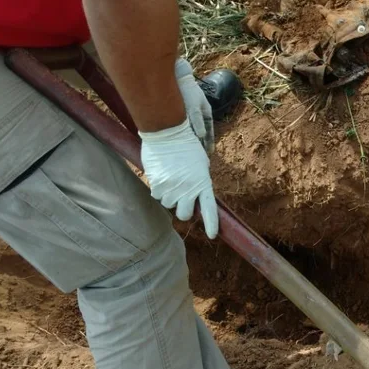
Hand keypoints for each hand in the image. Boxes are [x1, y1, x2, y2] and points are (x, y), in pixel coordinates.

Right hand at [140, 119, 218, 238]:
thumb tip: (195, 195)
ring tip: (171, 179)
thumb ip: (200, 181)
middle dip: (182, 210)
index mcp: (203, 182)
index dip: (211, 223)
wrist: (167, 132)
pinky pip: (157, 196)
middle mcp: (188, 188)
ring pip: (168, 205)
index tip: (212, 235)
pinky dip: (158, 189)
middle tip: (181, 198)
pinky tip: (161, 175)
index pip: (209, 208)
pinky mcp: (157, 185)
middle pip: (184, 214)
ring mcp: (172, 188)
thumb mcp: (201, 163)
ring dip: (169, 197)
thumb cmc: (187, 145)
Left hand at [175, 58, 213, 152]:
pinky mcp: (180, 113)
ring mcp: (189, 114)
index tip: (209, 153)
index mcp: (205, 112)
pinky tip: (179, 142)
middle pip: (201, 133)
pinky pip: (183, 127)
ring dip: (192, 140)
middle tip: (200, 156)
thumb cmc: (187, 91)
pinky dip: (183, 135)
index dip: (209, 142)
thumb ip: (197, 121)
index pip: (209, 131)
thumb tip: (202, 136)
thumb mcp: (194, 106)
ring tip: (190, 152)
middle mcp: (198, 114)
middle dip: (201, 144)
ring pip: (192, 131)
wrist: (176, 77)